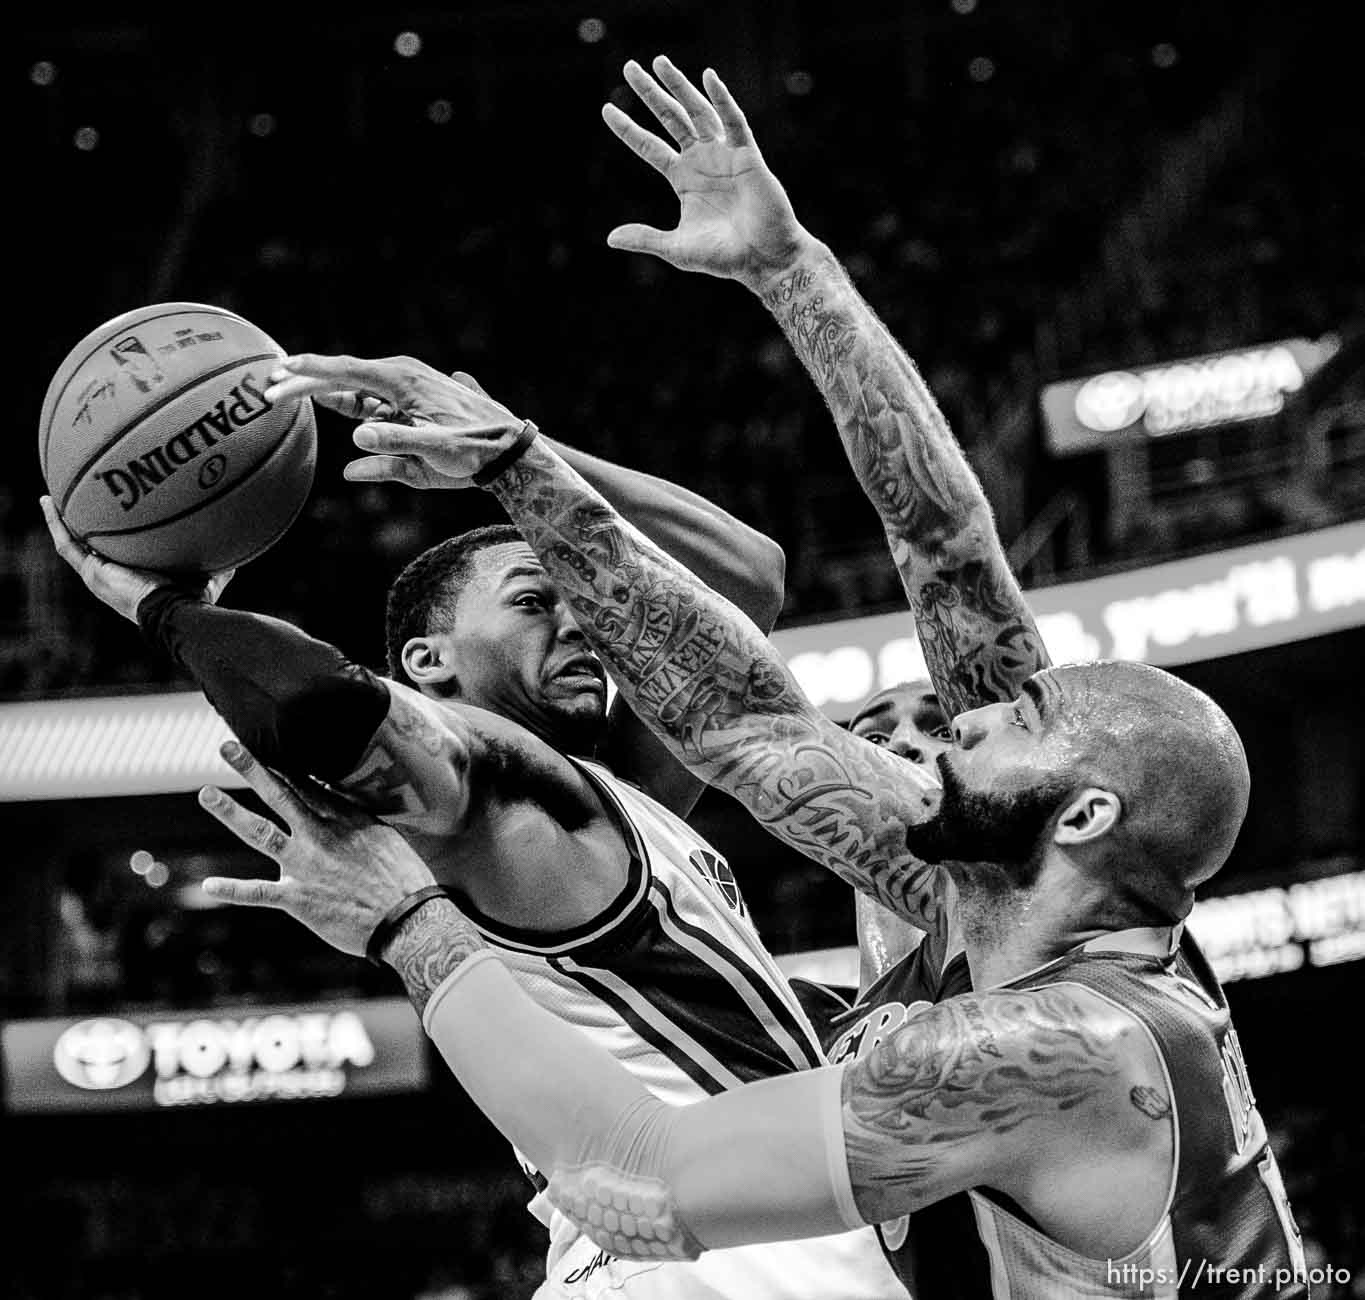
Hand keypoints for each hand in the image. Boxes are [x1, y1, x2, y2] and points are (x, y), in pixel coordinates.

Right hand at [41, 495, 233, 622]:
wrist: (173, 613)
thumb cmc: (193, 599)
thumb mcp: (207, 573)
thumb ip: (217, 557)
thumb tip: (237, 538)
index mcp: (134, 578)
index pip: (119, 555)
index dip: (112, 539)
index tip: (111, 521)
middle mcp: (112, 577)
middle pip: (92, 548)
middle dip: (84, 527)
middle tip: (76, 505)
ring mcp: (98, 577)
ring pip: (73, 544)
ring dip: (62, 521)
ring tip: (52, 498)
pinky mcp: (90, 574)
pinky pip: (67, 545)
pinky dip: (56, 523)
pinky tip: (48, 502)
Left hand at [198, 740, 437, 957]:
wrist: (407, 917)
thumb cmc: (406, 880)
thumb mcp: (388, 838)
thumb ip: (361, 823)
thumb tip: (351, 812)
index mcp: (345, 819)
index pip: (307, 785)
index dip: (283, 765)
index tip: (264, 745)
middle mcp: (320, 836)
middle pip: (280, 795)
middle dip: (252, 769)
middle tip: (227, 746)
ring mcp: (306, 865)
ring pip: (261, 833)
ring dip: (231, 812)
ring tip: (207, 794)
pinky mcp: (298, 899)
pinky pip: (258, 893)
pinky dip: (232, 890)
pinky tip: (208, 884)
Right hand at [263, 356, 526, 488]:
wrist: (507, 448)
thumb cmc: (473, 449)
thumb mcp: (435, 453)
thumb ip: (395, 447)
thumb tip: (356, 437)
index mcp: (402, 381)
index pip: (344, 372)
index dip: (309, 375)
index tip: (277, 374)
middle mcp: (399, 377)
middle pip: (342, 375)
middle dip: (305, 379)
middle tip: (269, 385)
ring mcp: (403, 387)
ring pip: (353, 386)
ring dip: (321, 388)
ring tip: (283, 386)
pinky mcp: (407, 402)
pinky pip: (369, 399)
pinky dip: (344, 399)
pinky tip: (322, 398)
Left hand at [603, 57, 812, 290]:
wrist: (764, 259)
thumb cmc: (725, 257)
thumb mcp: (677, 248)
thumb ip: (646, 239)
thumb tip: (611, 239)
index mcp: (683, 179)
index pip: (649, 147)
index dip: (628, 129)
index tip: (606, 109)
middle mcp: (702, 161)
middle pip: (670, 119)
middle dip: (650, 93)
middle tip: (629, 67)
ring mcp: (724, 154)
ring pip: (697, 112)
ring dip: (679, 87)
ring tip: (659, 62)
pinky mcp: (747, 155)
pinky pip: (734, 122)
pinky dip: (722, 100)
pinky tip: (709, 78)